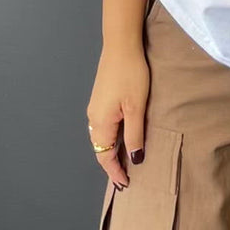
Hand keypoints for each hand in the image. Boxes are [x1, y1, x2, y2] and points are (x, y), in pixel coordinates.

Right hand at [86, 44, 150, 188]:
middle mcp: (93, 117)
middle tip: (127, 176)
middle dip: (112, 164)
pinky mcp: (100, 97)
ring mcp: (95, 106)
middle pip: (101, 148)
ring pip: (102, 136)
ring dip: (112, 149)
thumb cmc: (131, 74)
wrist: (121, 45)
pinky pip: (103, 124)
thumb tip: (134, 159)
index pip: (104, 157)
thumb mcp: (137, 107)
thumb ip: (135, 135)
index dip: (115, 172)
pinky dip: (112, 135)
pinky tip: (123, 134)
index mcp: (100, 122)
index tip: (125, 184)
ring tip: (127, 159)